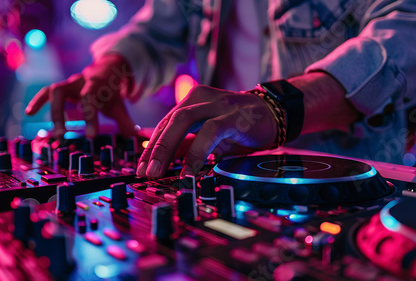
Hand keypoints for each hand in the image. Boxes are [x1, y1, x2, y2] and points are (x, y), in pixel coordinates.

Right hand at [25, 53, 138, 137]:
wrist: (106, 70)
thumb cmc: (110, 92)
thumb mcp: (119, 105)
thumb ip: (125, 122)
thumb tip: (136, 139)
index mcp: (95, 85)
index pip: (90, 100)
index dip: (90, 117)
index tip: (91, 136)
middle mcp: (79, 82)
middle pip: (65, 93)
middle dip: (62, 114)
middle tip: (62, 135)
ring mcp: (68, 84)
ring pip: (53, 91)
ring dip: (50, 111)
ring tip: (51, 131)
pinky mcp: (60, 87)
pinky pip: (45, 92)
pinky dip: (37, 101)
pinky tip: (28, 113)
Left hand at [137, 85, 277, 177]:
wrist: (274, 115)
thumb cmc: (239, 126)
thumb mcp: (207, 136)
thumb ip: (185, 144)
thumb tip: (159, 159)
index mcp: (192, 101)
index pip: (165, 124)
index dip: (151, 147)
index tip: (141, 168)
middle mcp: (201, 98)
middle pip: (169, 121)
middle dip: (154, 149)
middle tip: (144, 172)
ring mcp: (217, 104)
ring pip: (183, 122)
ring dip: (167, 148)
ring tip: (158, 172)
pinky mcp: (233, 115)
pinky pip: (209, 133)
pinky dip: (196, 153)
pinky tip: (189, 171)